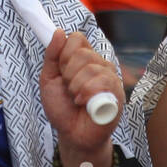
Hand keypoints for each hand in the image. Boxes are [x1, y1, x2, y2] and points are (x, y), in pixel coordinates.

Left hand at [40, 30, 122, 166]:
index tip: (61, 73)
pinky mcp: (117, 91)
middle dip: (68, 74)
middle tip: (69, 90)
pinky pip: (104, 80)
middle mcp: (98, 64)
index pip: (76, 38)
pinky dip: (87, 92)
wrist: (72, 134)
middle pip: (82, 52)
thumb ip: (52, 55)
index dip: (64, 54)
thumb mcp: (48, 79)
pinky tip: (84, 103)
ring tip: (76, 99)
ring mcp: (109, 77)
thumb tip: (58, 31)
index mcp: (82, 58)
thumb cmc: (62, 108)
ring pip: (91, 66)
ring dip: (76, 86)